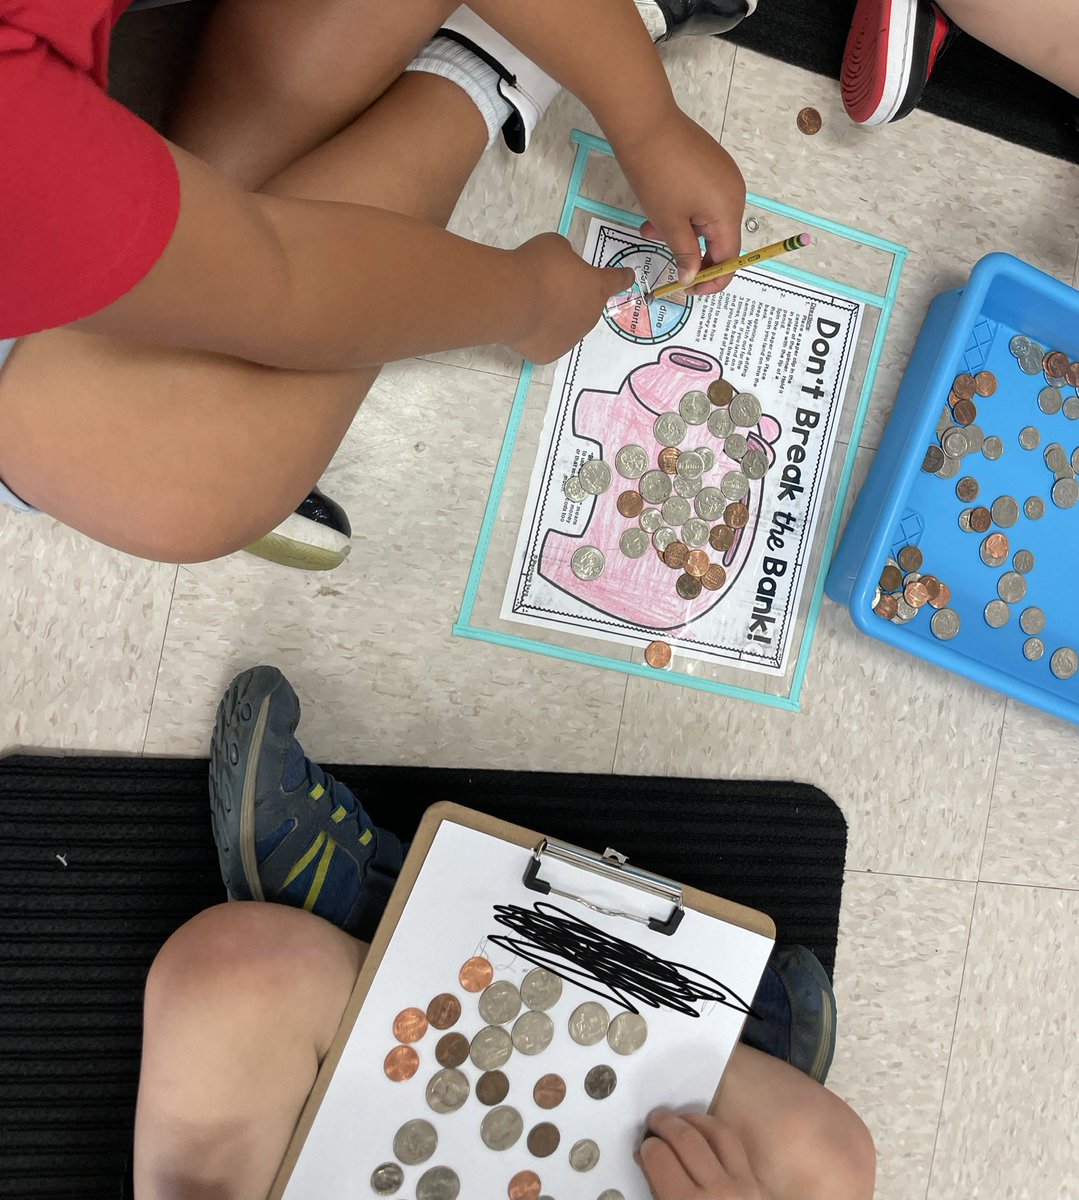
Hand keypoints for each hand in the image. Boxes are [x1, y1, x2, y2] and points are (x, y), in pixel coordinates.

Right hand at [508, 233, 634, 362]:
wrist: (512, 301)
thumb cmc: (537, 267)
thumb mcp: (556, 246)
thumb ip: (567, 259)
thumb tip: (563, 271)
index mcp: (596, 287)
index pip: (616, 280)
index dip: (622, 277)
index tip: (628, 277)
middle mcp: (590, 316)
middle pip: (587, 305)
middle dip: (574, 297)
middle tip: (551, 287)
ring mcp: (571, 339)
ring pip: (567, 325)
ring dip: (558, 316)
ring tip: (534, 305)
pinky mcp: (549, 354)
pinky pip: (547, 341)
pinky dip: (540, 334)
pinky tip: (527, 323)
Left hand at [614, 109, 746, 295]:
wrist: (645, 122)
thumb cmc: (656, 174)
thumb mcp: (668, 222)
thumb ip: (684, 253)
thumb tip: (692, 277)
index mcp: (728, 211)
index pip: (729, 258)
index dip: (712, 280)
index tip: (690, 290)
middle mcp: (734, 194)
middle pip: (720, 239)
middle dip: (693, 255)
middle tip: (667, 263)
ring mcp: (724, 177)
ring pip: (707, 220)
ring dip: (682, 233)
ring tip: (649, 231)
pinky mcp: (711, 165)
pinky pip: (702, 200)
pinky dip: (683, 213)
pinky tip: (656, 213)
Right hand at [636, 1108, 769, 1199]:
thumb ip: (658, 1194)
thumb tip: (647, 1160)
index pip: (660, 1158)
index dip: (647, 1148)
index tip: (644, 1147)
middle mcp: (718, 1193)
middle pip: (686, 1139)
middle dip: (665, 1124)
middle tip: (654, 1121)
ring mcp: (745, 1186)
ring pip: (718, 1133)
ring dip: (694, 1120)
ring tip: (679, 1119)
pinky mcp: (761, 1186)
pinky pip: (738, 1146)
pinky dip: (719, 1132)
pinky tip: (707, 1133)